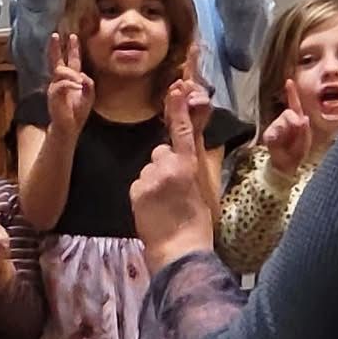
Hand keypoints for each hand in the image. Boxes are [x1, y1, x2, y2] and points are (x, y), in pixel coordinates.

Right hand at [46, 33, 93, 141]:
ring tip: (79, 83)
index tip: (73, 36)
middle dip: (56, 47)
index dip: (72, 49)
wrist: (69, 127)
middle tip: (54, 35)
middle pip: (57, 60)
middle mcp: (60, 80)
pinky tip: (76, 86)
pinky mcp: (53, 94)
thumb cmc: (78, 112)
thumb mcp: (88, 95)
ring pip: (61, 70)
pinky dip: (70, 83)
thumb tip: (81, 75)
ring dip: (71, 74)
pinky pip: (61, 83)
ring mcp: (55, 86)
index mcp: (70, 80)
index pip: (71, 61)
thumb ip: (88, 83)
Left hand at [130, 79, 215, 270]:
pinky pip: (138, 184)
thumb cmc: (196, 225)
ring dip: (152, 182)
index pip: (183, 131)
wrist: (179, 250)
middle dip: (163, 165)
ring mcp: (149, 177)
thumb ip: (190, 169)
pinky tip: (152, 210)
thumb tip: (182, 159)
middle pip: (160, 152)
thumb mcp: (202, 191)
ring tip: (162, 205)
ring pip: (148, 169)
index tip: (176, 87)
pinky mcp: (135, 189)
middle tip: (172, 191)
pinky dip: (143, 194)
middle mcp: (168, 166)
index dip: (178, 108)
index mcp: (189, 165)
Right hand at [263, 78, 312, 178]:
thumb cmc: (296, 152)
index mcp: (296, 121)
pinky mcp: (269, 135)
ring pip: (281, 121)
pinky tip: (278, 141)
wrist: (286, 166)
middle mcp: (285, 121)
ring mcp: (276, 127)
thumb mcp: (305, 142)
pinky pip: (273, 131)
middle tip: (298, 127)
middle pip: (288, 113)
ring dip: (286, 130)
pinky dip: (277, 135)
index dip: (291, 93)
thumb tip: (302, 118)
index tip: (288, 81)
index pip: (294, 105)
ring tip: (288, 142)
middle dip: (293, 120)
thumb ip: (305, 131)